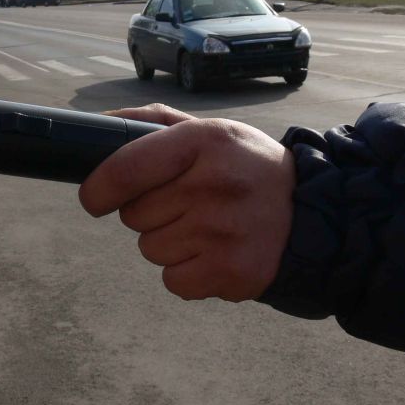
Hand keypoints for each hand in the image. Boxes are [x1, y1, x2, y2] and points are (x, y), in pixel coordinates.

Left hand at [79, 104, 295, 301]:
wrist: (311, 211)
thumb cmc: (242, 167)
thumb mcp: (207, 130)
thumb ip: (149, 123)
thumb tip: (92, 129)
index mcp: (204, 140)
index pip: (124, 169)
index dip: (98, 189)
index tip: (95, 197)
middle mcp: (215, 184)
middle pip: (134, 216)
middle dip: (150, 212)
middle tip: (189, 203)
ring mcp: (224, 231)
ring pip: (150, 250)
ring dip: (169, 243)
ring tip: (207, 226)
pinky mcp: (232, 272)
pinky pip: (173, 281)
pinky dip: (187, 273)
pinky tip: (215, 253)